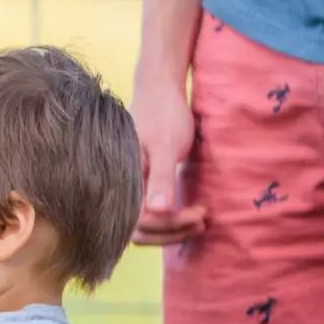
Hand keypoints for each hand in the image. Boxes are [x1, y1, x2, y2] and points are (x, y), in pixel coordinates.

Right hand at [130, 71, 206, 245]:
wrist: (159, 92)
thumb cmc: (162, 115)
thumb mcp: (165, 145)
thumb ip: (160, 178)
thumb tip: (158, 210)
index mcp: (121, 182)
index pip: (141, 221)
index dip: (170, 224)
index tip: (199, 213)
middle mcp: (121, 190)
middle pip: (140, 230)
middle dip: (172, 231)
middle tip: (202, 221)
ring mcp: (130, 189)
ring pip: (145, 226)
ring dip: (172, 230)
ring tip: (200, 221)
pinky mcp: (140, 185)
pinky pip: (149, 214)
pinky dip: (169, 220)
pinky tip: (189, 213)